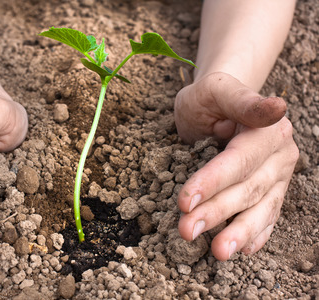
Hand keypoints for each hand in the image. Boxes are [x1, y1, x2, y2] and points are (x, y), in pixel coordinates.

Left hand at [174, 72, 298, 260]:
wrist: (219, 106)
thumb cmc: (210, 98)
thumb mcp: (216, 90)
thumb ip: (242, 100)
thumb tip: (278, 107)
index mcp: (268, 130)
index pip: (239, 161)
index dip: (213, 182)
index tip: (184, 201)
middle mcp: (280, 155)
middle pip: (248, 189)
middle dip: (217, 212)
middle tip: (186, 230)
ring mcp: (279, 176)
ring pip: (261, 208)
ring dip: (239, 232)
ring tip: (218, 252)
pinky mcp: (273, 190)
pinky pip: (268, 216)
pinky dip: (256, 234)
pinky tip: (243, 250)